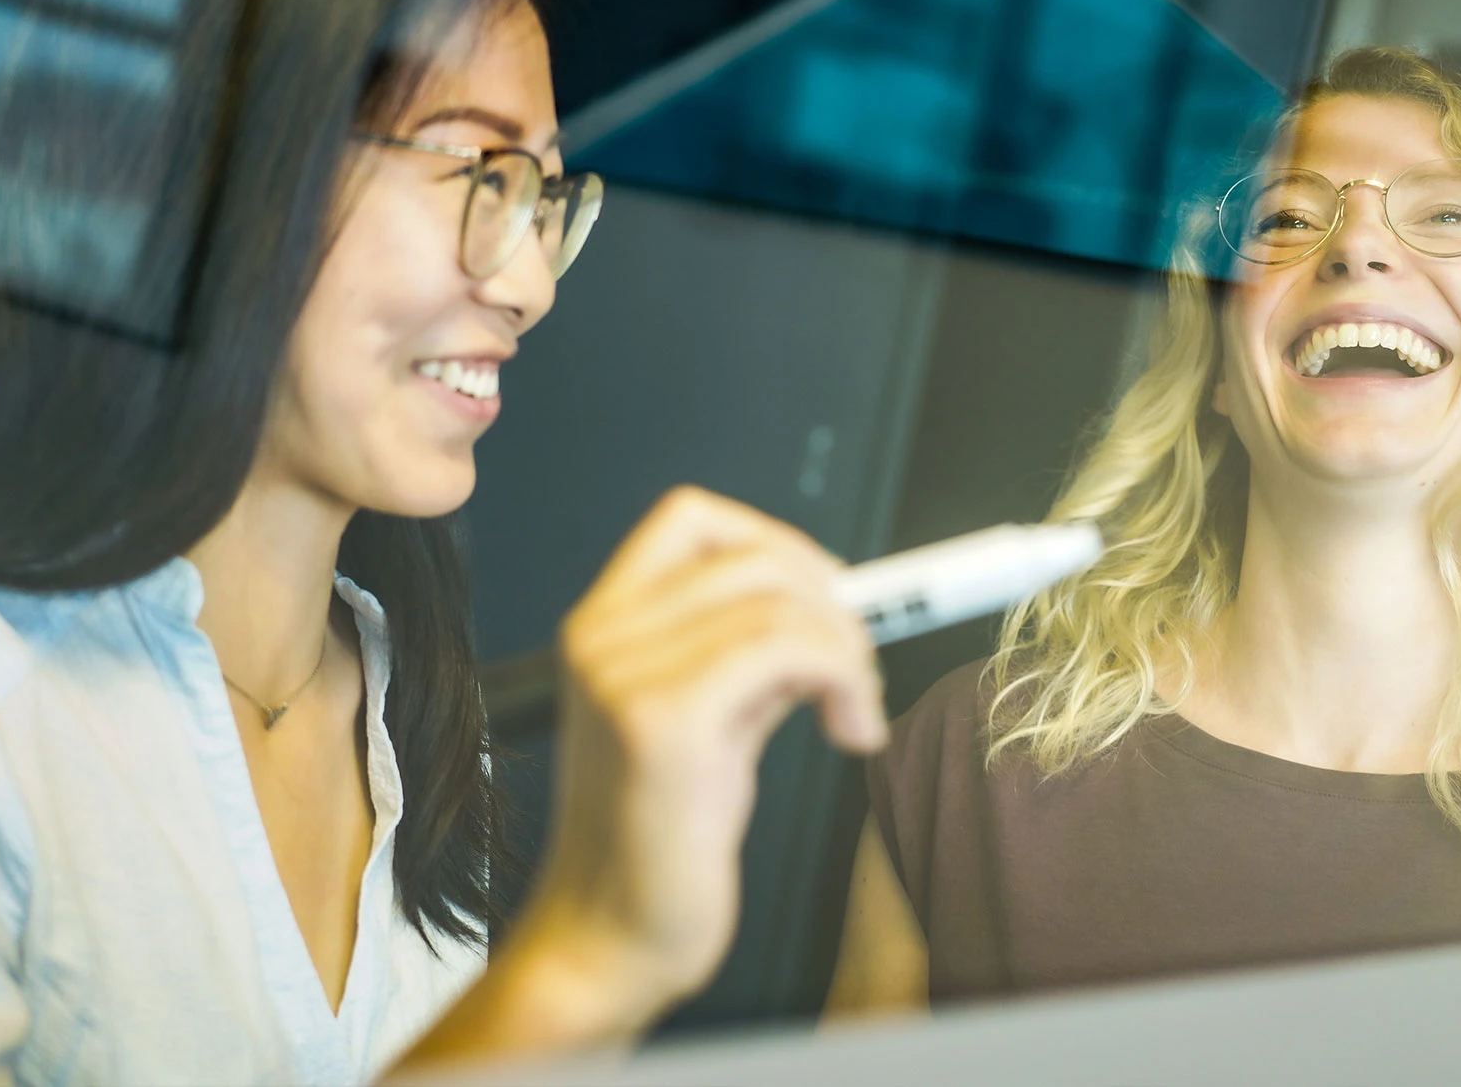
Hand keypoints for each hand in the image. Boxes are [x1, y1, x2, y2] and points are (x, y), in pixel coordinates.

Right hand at [514, 486, 886, 1022]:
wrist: (610, 941)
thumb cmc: (662, 840)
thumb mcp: (713, 722)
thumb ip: (752, 657)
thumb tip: (830, 609)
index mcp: (601, 625)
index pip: (690, 519)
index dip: (777, 541)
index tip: (831, 598)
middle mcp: (599, 636)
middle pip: (750, 554)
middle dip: (833, 602)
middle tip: (860, 671)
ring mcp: (622, 674)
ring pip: (778, 602)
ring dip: (848, 650)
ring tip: (857, 713)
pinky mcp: (661, 723)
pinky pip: (785, 649)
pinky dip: (843, 678)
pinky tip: (853, 733)